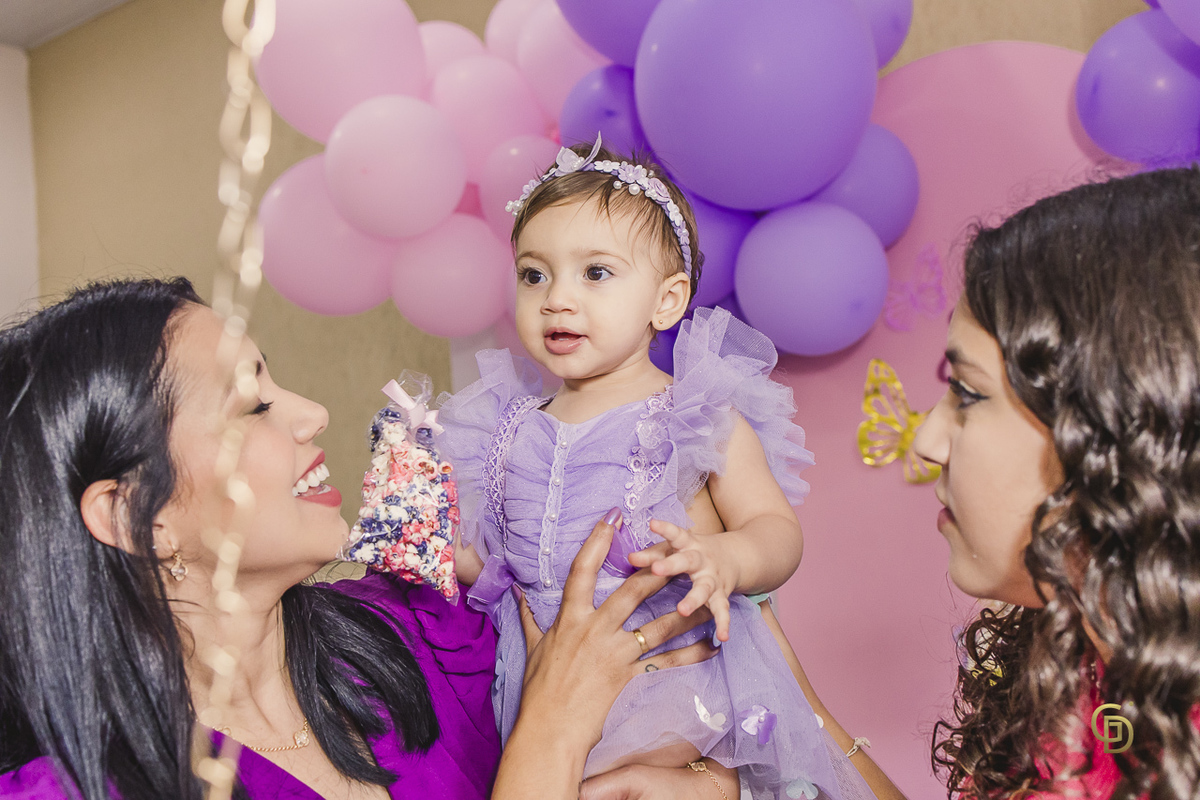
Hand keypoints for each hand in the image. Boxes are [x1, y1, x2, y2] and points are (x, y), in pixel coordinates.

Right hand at [494, 509, 718, 799]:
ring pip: (656, 625)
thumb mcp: (533, 648)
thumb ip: (528, 618)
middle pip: (631, 592)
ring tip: (706, 593)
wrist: (549, 729)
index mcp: (570, 619)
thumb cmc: (538, 690)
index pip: (582, 571)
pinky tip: (711, 645)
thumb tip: (517, 594)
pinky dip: (691, 654)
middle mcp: (595, 630)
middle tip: (675, 547)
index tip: (612, 517)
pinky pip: (666, 663)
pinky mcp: (629, 677)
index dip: (598, 541)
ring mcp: (615, 654)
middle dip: (655, 568)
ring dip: (684, 610)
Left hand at [629, 519, 738, 641]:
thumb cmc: (693, 553)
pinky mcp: (721, 595)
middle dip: (672, 565)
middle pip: (688, 560)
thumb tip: (629, 557)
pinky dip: (723, 623)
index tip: (652, 523)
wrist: (736, 556)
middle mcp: (702, 559)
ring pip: (704, 588)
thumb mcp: (676, 549)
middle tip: (657, 569)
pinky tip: (722, 636)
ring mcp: (713, 578)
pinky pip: (722, 610)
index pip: (676, 535)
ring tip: (682, 609)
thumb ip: (652, 554)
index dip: (665, 529)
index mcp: (688, 544)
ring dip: (693, 599)